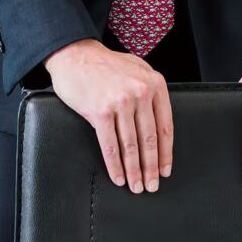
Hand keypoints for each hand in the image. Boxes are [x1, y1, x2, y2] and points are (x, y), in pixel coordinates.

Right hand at [44, 39, 172, 193]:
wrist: (76, 55)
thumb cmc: (106, 64)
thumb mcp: (137, 69)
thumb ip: (150, 90)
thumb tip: (158, 122)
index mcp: (154, 83)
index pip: (165, 126)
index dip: (165, 153)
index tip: (165, 170)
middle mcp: (140, 92)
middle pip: (149, 139)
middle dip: (151, 167)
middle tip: (152, 185)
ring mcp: (120, 101)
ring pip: (131, 146)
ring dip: (134, 171)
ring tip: (136, 186)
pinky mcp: (100, 111)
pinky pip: (110, 145)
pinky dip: (115, 165)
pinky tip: (118, 177)